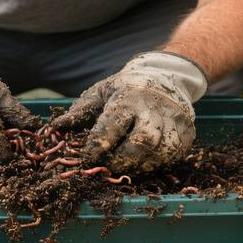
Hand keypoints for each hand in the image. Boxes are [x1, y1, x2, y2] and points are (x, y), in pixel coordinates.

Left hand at [51, 52, 207, 171]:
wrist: (166, 74)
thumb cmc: (125, 88)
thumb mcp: (100, 93)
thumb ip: (79, 112)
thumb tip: (55, 128)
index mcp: (128, 98)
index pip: (112, 125)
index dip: (98, 145)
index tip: (87, 159)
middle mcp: (153, 108)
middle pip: (142, 142)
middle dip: (122, 160)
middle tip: (107, 168)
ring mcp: (174, 120)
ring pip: (160, 152)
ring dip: (140, 166)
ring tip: (125, 168)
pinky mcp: (187, 132)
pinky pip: (174, 156)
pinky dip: (157, 164)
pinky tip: (144, 164)